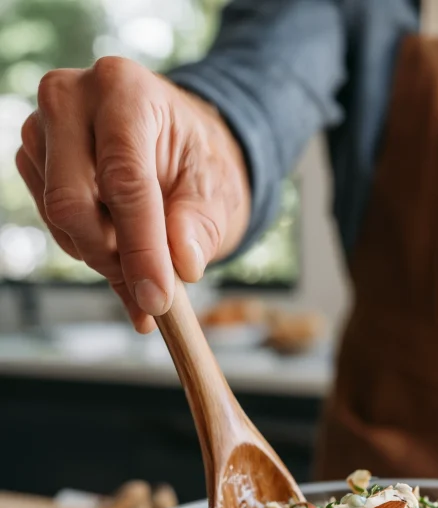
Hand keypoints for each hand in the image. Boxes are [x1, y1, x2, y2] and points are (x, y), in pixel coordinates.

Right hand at [16, 58, 249, 331]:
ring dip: (106, 256)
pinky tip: (122, 247)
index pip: (124, 177)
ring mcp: (42, 129)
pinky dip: (91, 251)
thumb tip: (184, 263)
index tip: (158, 298)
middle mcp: (70, 99)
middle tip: (153, 289)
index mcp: (124, 90)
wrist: (171, 144)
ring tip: (145, 257)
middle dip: (114, 257)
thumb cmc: (193, 162)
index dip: (141, 246)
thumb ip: (202, 227)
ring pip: (61, 220)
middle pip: (72, 201)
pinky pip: (55, 226)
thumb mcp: (215, 190)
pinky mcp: (32, 161)